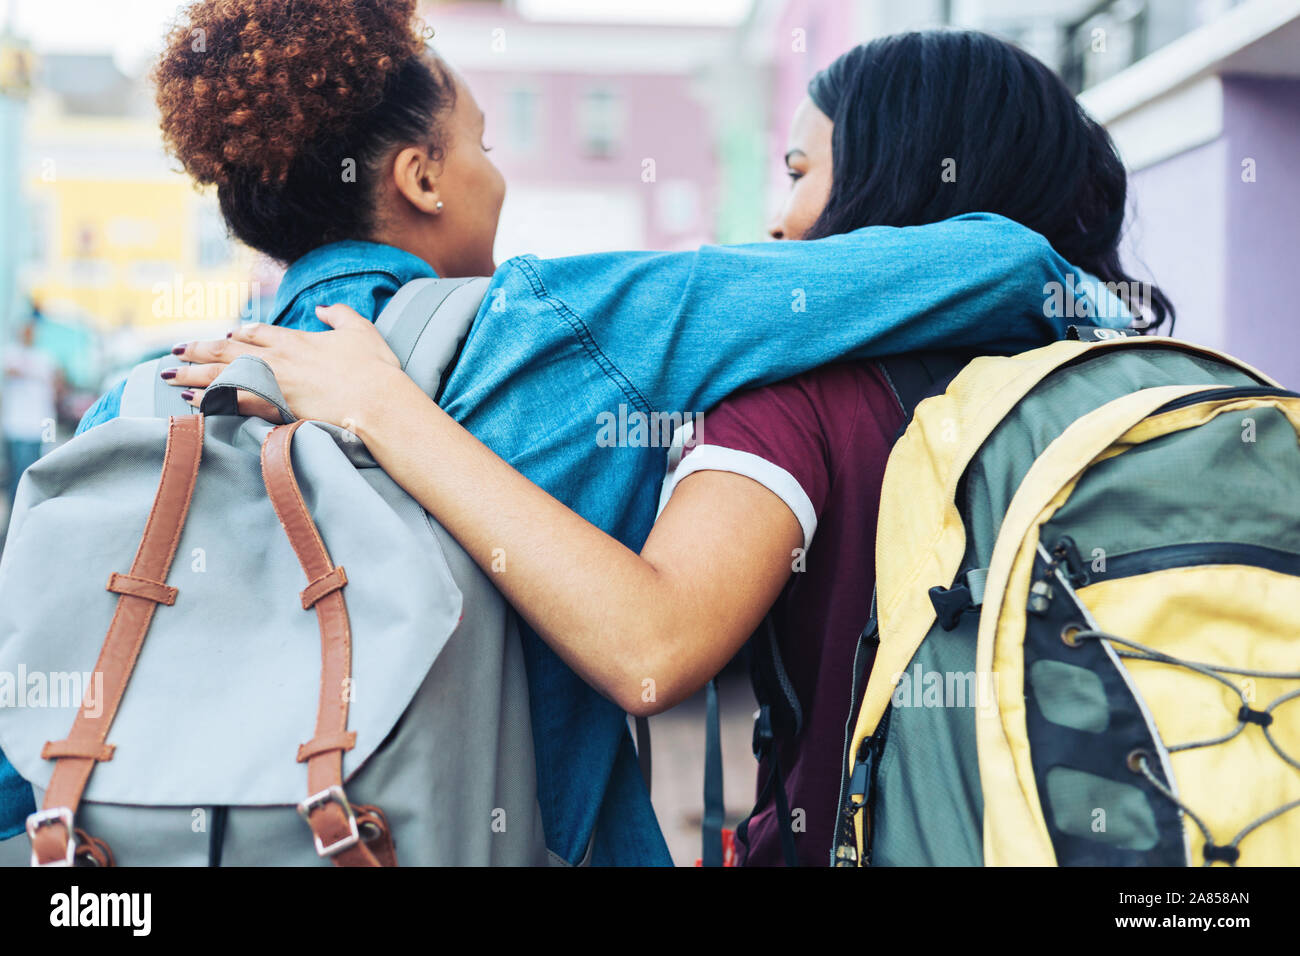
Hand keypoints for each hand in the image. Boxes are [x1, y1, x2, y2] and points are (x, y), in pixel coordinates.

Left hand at [161, 305, 405, 432]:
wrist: (377, 401)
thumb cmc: (374, 369)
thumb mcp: (361, 330)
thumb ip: (339, 314)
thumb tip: (322, 306)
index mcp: (296, 339)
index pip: (257, 332)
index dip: (239, 333)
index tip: (225, 335)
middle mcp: (277, 357)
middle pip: (227, 349)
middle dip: (199, 349)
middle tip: (176, 351)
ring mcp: (272, 381)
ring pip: (221, 373)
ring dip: (191, 373)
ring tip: (169, 375)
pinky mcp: (271, 405)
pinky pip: (229, 400)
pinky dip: (207, 399)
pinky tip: (190, 401)